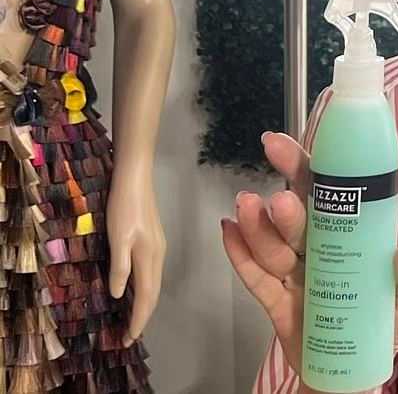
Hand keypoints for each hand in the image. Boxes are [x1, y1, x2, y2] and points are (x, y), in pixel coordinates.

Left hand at [106, 172, 165, 342]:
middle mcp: (157, 256)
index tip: (128, 340)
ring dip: (143, 304)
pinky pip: (150, 274)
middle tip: (128, 337)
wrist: (135, 179)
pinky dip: (143, 289)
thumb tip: (119, 295)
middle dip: (142, 316)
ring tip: (130, 320)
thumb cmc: (124, 208)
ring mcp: (157, 248)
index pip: (147, 297)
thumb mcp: (118, 238)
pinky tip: (132, 290)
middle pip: (153, 293)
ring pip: (153, 284)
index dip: (138, 319)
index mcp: (150, 257)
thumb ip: (120, 267)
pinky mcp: (152, 242)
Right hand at [221, 131, 397, 373]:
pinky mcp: (279, 304)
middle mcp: (320, 247)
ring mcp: (297, 274)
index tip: (283, 145)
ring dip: (260, 229)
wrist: (355, 372)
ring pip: (275, 248)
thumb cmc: (382, 325)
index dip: (305, 167)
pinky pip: (257, 280)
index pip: (328, 192)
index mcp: (349, 236)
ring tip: (247, 208)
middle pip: (298, 216)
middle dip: (286, 203)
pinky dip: (241, 257)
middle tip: (280, 198)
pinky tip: (227, 233)